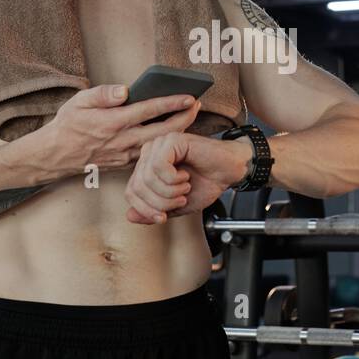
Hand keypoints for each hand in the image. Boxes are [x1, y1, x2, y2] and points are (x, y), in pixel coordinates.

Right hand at [41, 84, 200, 176]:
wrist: (53, 156)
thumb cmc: (66, 125)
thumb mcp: (79, 102)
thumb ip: (103, 94)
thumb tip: (125, 90)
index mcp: (113, 122)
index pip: (149, 110)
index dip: (171, 103)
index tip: (189, 96)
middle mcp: (122, 140)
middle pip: (162, 130)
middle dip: (184, 118)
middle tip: (197, 106)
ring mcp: (124, 154)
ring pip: (158, 144)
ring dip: (176, 131)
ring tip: (188, 117)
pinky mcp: (124, 164)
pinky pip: (148, 154)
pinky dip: (162, 145)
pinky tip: (170, 134)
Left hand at [124, 132, 250, 224]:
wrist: (229, 171)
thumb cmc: (205, 184)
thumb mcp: (175, 206)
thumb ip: (153, 211)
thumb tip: (129, 216)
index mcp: (147, 167)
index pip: (131, 192)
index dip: (145, 210)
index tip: (163, 218)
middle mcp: (149, 153)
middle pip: (137, 186)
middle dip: (159, 203)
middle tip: (179, 201)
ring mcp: (159, 144)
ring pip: (147, 177)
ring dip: (169, 192)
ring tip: (185, 189)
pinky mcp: (171, 140)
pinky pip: (159, 166)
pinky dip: (173, 179)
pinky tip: (185, 177)